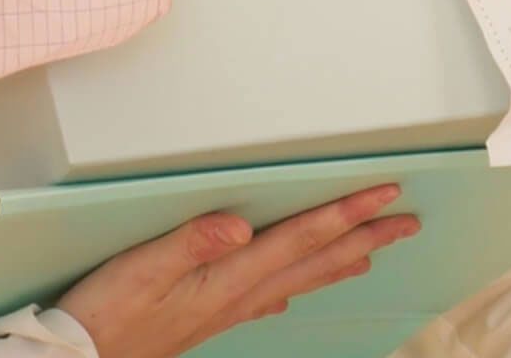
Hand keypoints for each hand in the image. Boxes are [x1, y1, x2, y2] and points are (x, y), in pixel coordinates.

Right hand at [54, 182, 420, 356]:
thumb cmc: (106, 315)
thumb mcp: (142, 270)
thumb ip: (192, 242)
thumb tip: (239, 223)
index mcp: (230, 277)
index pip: (302, 238)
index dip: (346, 213)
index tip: (386, 194)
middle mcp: (238, 295)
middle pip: (314, 261)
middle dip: (363, 237)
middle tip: (405, 223)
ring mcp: (226, 310)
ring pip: (298, 280)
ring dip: (339, 261)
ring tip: (370, 251)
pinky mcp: (208, 317)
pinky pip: (267, 297)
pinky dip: (293, 287)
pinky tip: (290, 291)